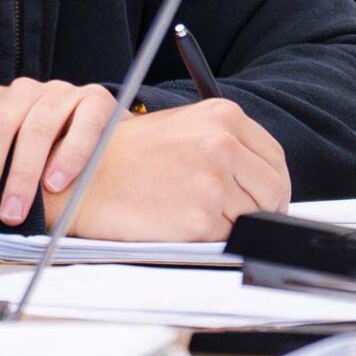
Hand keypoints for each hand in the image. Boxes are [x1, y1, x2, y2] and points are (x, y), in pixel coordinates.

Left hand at [0, 79, 120, 229]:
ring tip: (13, 214)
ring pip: (36, 128)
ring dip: (21, 175)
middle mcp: (21, 92)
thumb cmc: (41, 160)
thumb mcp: (5, 161)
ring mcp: (59, 93)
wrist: (99, 141)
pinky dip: (69, 156)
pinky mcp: (96, 99)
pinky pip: (83, 124)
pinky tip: (56, 184)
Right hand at [54, 99, 289, 241]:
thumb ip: (224, 142)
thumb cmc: (123, 153)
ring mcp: (213, 183)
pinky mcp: (201, 219)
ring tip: (196, 213)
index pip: (274, 157)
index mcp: (222, 116)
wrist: (81, 174)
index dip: (272, 182)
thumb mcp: (182, 127)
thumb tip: (258, 175)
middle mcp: (222, 145)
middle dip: (263, 207)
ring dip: (233, 222)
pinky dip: (211, 239)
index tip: (265, 196)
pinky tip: (182, 223)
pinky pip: (227, 238)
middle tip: (241, 216)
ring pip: (253, 216)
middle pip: (273, 189)